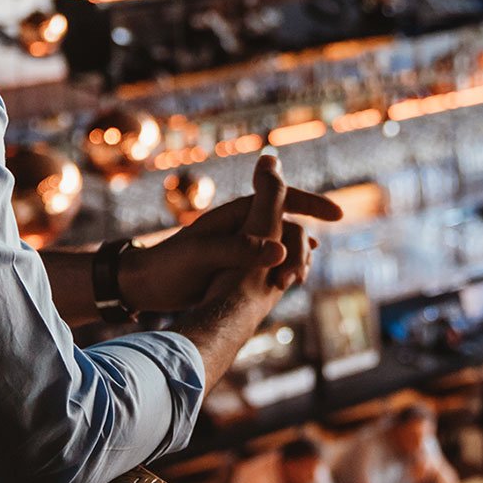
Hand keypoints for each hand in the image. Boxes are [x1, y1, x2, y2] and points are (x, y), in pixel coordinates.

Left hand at [122, 152, 341, 313]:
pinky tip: (290, 281)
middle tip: (305, 268)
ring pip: (282, 243)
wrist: (144, 285)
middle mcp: (243, 224)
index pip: (282, 197)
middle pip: (287, 223)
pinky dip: (285, 268)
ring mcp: (242, 244)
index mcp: (237, 212)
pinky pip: (272, 261)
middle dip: (303, 243)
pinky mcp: (238, 265)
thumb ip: (241, 249)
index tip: (337, 214)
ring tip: (299, 278)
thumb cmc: (169, 265)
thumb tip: (282, 250)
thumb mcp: (204, 255)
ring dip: (296, 257)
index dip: (312, 204)